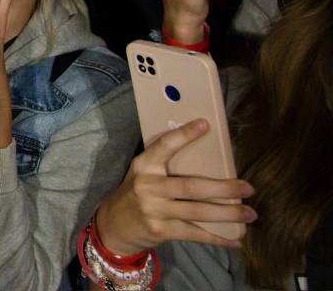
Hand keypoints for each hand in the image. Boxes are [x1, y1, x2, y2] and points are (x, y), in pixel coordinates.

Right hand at [93, 119, 255, 254]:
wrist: (114, 224)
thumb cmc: (138, 194)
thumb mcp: (144, 175)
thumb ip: (166, 168)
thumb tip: (210, 161)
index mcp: (143, 166)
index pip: (164, 146)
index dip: (184, 135)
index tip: (205, 124)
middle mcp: (147, 186)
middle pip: (192, 186)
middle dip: (224, 188)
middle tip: (248, 187)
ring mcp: (154, 210)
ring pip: (198, 211)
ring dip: (228, 213)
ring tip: (250, 213)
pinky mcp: (161, 230)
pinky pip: (195, 233)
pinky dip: (217, 238)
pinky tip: (235, 239)